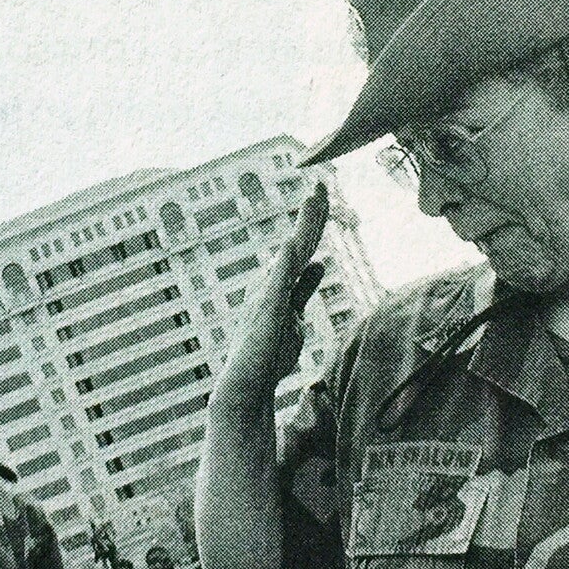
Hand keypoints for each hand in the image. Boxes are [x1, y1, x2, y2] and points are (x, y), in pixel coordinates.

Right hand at [217, 182, 329, 401]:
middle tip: (321, 184)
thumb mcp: (294, 315)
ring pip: (290, 255)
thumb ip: (302, 289)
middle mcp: (271, 283)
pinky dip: (285, 263)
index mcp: (279, 284)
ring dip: (302, 226)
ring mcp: (267, 295)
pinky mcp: (267, 313)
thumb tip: (318, 263)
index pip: (302, 247)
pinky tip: (293, 244)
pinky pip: (278, 284)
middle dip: (310, 213)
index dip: (312, 221)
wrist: (246, 384)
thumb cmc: (268, 354)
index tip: (322, 194)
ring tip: (313, 200)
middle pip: (298, 242)